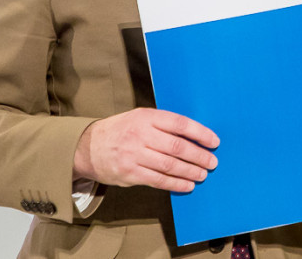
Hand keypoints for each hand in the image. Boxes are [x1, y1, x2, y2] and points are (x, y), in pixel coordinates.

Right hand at [72, 108, 218, 192]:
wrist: (86, 147)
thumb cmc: (121, 130)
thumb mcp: (139, 117)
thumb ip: (163, 124)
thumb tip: (195, 136)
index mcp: (146, 117)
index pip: (180, 124)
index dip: (200, 133)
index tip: (214, 141)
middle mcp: (140, 135)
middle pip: (177, 147)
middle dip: (199, 156)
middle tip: (212, 162)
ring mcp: (134, 155)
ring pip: (169, 165)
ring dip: (190, 171)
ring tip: (203, 174)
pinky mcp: (129, 174)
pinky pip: (158, 180)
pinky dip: (176, 184)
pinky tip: (188, 185)